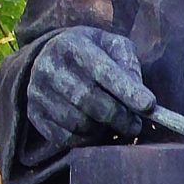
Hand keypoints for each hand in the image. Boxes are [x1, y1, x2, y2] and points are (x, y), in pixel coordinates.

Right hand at [25, 27, 155, 153]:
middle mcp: (49, 66)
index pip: (103, 70)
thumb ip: (129, 65)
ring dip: (102, 128)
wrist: (51, 57)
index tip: (150, 106)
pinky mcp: (33, 113)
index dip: (127, 90)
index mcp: (72, 44)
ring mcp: (37, 91)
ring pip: (77, 122)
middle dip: (118, 116)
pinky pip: (64, 137)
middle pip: (89, 100)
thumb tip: (142, 98)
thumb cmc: (93, 52)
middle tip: (135, 125)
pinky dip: (85, 139)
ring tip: (112, 123)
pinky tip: (94, 129)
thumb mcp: (113, 46)